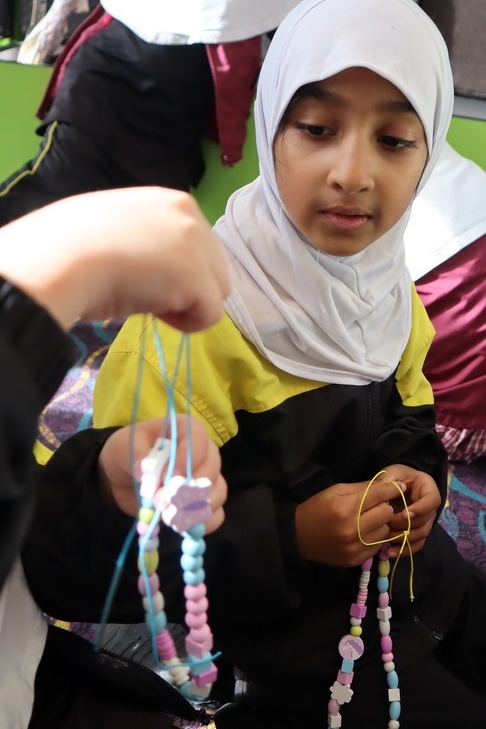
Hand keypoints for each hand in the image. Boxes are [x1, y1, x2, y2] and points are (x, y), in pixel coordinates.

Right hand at [0, 187, 229, 330]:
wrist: (61, 258)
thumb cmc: (72, 244)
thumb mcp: (119, 228)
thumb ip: (148, 239)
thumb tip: (154, 267)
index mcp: (172, 201)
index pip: (197, 243)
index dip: (175, 267)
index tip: (143, 275)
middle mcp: (193, 218)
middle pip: (214, 267)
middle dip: (187, 286)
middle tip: (146, 292)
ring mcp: (200, 248)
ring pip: (216, 290)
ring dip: (187, 304)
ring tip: (149, 303)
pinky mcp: (199, 281)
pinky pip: (210, 315)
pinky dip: (186, 324)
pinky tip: (156, 315)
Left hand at [98, 417, 226, 533]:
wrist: (119, 477)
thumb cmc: (125, 453)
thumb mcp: (124, 447)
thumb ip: (137, 457)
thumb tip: (146, 472)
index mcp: (184, 430)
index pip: (197, 441)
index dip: (187, 461)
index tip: (168, 479)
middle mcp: (202, 452)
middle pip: (212, 469)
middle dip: (187, 490)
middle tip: (161, 501)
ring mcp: (205, 478)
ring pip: (217, 492)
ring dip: (195, 509)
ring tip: (168, 517)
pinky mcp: (202, 502)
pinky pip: (216, 514)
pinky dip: (203, 524)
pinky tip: (183, 526)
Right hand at [295, 475, 402, 566]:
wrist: (299, 535)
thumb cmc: (317, 508)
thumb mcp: (336, 491)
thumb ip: (362, 487)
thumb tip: (388, 482)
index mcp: (345, 508)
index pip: (379, 496)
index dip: (392, 489)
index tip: (400, 486)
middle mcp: (352, 529)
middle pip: (386, 514)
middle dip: (384, 507)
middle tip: (375, 505)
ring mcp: (354, 547)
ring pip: (384, 531)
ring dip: (380, 523)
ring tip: (368, 520)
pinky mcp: (355, 560)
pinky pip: (377, 546)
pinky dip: (374, 538)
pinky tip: (364, 533)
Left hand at [383, 464, 440, 556]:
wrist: (392, 486)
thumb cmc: (394, 476)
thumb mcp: (392, 473)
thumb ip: (389, 481)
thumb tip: (385, 492)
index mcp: (428, 488)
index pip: (432, 500)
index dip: (420, 509)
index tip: (404, 514)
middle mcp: (430, 507)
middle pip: (425, 521)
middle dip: (405, 525)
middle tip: (387, 524)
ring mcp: (425, 521)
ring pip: (421, 535)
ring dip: (403, 538)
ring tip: (384, 537)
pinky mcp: (417, 532)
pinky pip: (416, 545)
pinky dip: (403, 550)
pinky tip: (388, 552)